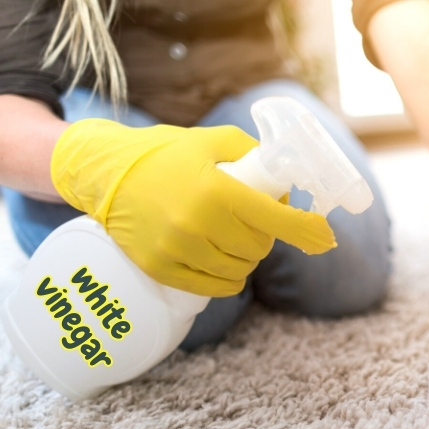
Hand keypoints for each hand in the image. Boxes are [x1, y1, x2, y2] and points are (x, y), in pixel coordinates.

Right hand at [51, 119, 335, 296]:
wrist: (104, 172)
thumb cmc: (163, 153)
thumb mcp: (212, 141)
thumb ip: (252, 153)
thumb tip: (285, 181)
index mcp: (216, 189)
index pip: (275, 219)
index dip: (306, 230)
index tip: (324, 237)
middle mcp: (198, 222)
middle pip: (258, 248)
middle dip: (265, 237)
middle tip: (254, 223)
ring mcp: (177, 249)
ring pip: (238, 270)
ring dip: (247, 259)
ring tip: (234, 240)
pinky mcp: (160, 267)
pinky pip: (212, 287)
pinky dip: (228, 279)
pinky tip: (225, 265)